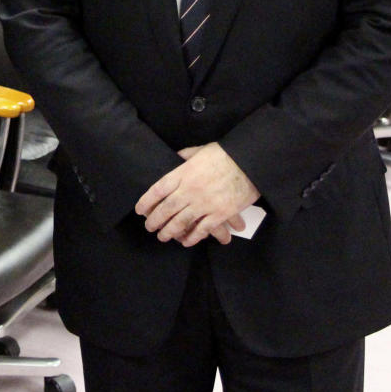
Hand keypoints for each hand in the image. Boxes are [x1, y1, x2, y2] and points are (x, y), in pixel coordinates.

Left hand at [135, 143, 258, 246]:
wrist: (250, 162)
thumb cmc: (226, 153)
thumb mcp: (201, 150)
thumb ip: (186, 156)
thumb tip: (176, 157)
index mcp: (183, 173)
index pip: (158, 189)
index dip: (146, 201)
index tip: (140, 210)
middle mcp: (190, 189)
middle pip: (166, 208)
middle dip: (155, 220)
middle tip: (149, 227)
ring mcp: (204, 203)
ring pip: (181, 222)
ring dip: (169, 231)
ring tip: (162, 236)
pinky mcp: (220, 214)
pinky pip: (202, 229)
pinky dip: (192, 237)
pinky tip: (186, 241)